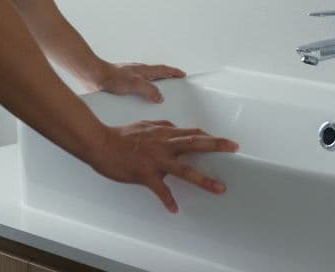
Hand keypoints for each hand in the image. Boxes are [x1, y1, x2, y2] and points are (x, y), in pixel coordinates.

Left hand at [88, 62, 185, 102]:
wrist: (93, 77)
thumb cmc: (111, 76)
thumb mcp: (135, 84)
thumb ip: (150, 90)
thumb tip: (160, 97)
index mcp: (144, 70)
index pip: (163, 70)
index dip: (174, 72)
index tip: (182, 74)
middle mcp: (138, 73)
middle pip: (156, 75)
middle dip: (166, 79)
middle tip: (173, 85)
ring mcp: (129, 78)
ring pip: (146, 82)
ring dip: (153, 87)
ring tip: (157, 98)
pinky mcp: (121, 86)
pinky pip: (136, 89)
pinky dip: (141, 93)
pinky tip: (138, 102)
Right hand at [90, 120, 239, 212]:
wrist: (101, 143)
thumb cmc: (121, 135)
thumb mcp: (145, 125)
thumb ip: (161, 125)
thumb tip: (173, 126)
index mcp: (164, 133)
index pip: (192, 133)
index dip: (210, 137)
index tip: (225, 142)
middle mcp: (164, 145)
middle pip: (195, 144)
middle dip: (216, 146)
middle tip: (234, 148)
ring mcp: (156, 160)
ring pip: (184, 170)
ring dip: (203, 179)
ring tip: (219, 188)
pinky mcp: (145, 174)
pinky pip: (160, 190)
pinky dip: (168, 200)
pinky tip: (175, 209)